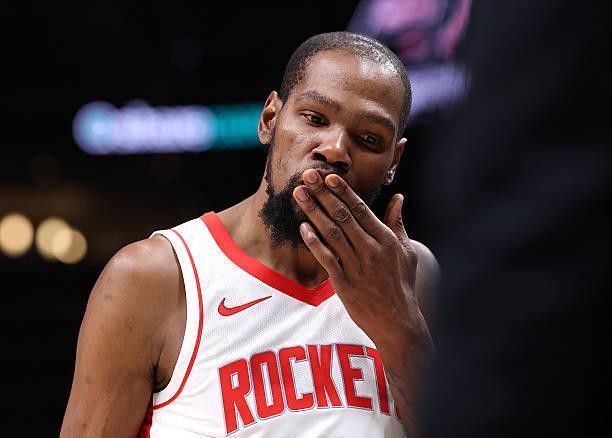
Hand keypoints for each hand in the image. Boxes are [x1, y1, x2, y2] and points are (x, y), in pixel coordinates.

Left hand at [292, 169, 429, 346]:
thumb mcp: (406, 252)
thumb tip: (398, 197)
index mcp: (385, 240)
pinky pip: (326, 259)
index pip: (361, 209)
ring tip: (300, 194)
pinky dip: (314, 242)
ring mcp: (356, 267)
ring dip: (313, 211)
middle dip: (323, 194)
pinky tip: (303, 227)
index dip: (343, 191)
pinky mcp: (344, 283)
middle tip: (307, 176)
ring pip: (331, 233)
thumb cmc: (402, 284)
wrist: (397, 321)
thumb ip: (398, 223)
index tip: (329, 176)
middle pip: (342, 216)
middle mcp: (370, 250)